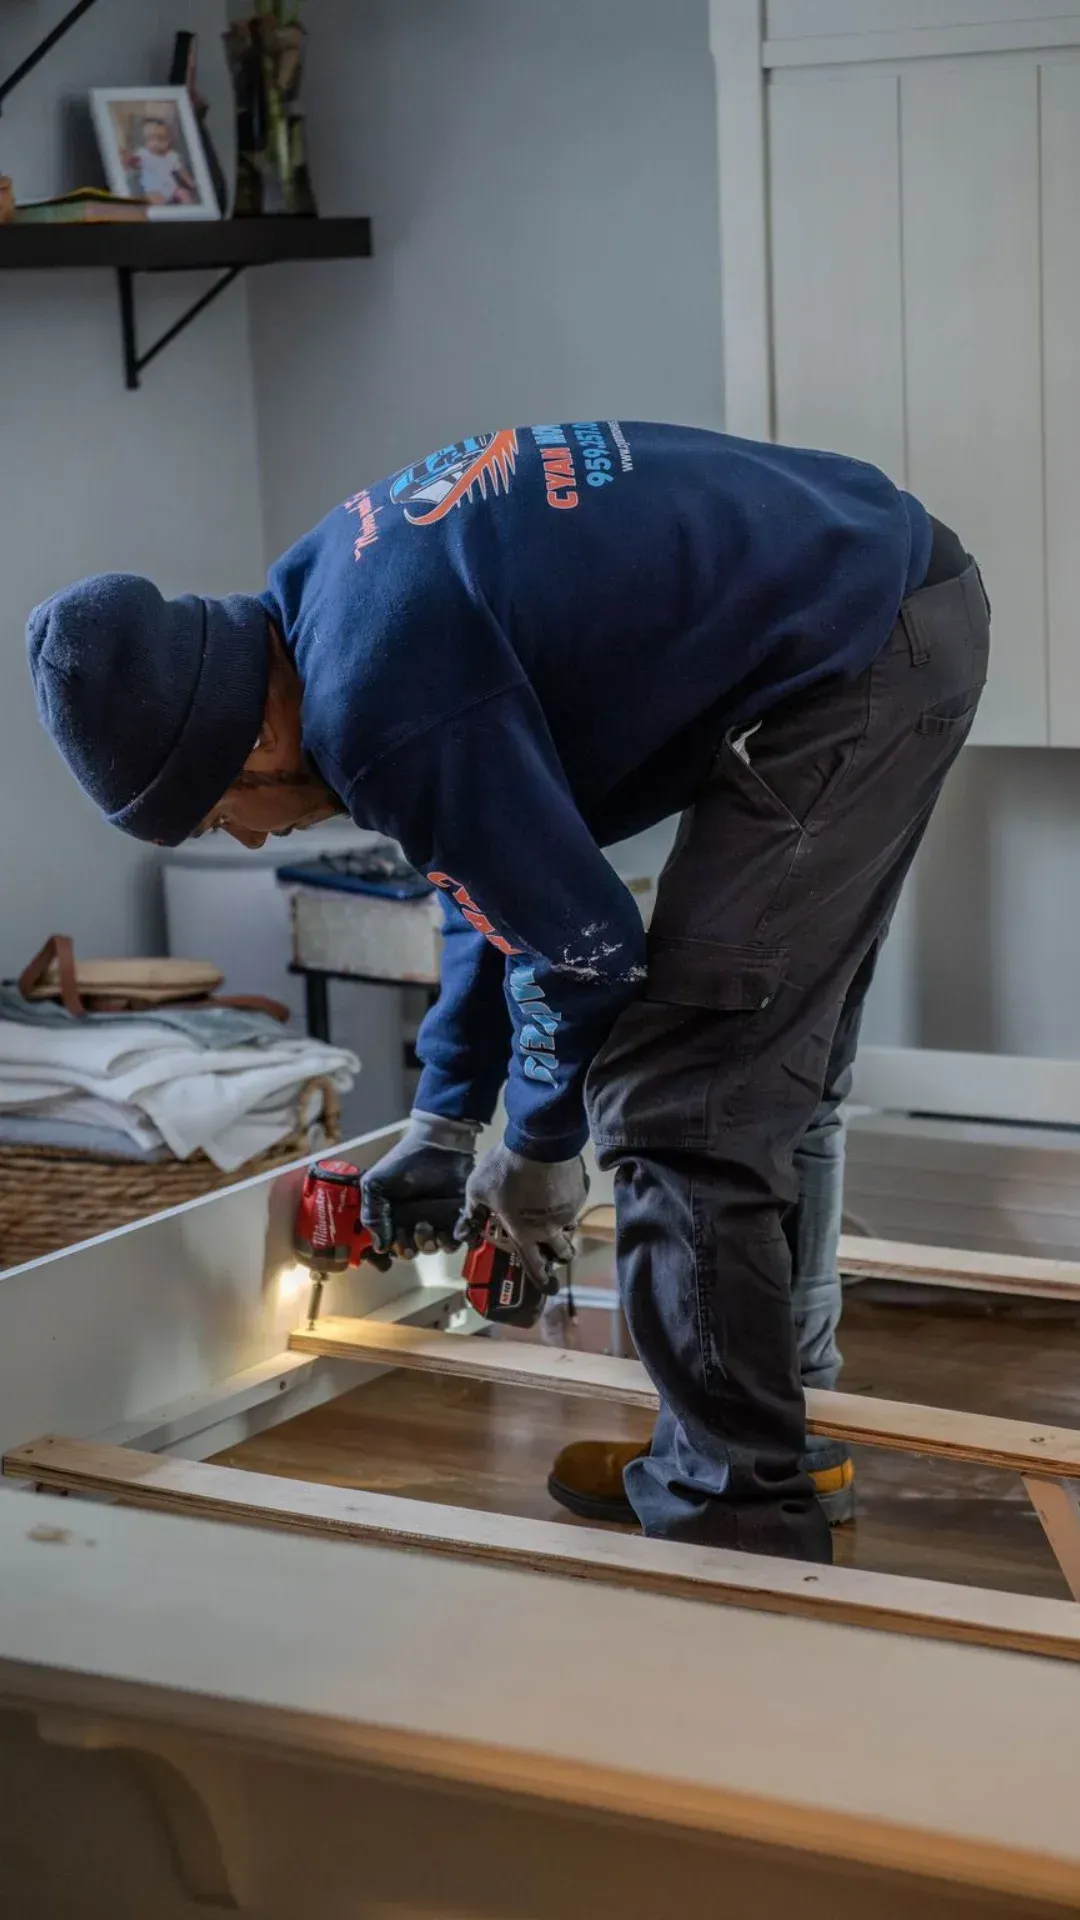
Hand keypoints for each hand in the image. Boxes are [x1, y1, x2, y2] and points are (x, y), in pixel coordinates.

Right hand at [360, 1110, 480, 1258]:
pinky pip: (459, 1238)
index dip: (394, 1249)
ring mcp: (438, 1220)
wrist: (437, 1144)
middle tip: (415, 1228)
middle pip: (414, 1249)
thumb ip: (372, 1215)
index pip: (392, 1245)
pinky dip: (456, 1239)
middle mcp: (415, 1222)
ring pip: (435, 1247)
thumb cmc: (403, 1162)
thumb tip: (380, 1247)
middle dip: (412, 1247)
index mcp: (394, 1217)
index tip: (396, 1244)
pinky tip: (451, 1228)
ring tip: (430, 1226)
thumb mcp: (375, 1184)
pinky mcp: (458, 1216)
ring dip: (432, 1244)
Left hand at [459, 1143, 588, 1289]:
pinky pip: (575, 1202)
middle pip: (562, 1251)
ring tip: (558, 1219)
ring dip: (565, 1228)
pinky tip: (559, 1187)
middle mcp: (550, 1228)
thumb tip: (465, 1229)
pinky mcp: (580, 1192)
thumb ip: (472, 1210)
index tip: (547, 1283)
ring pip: (570, 1226)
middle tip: (558, 1252)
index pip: (535, 1264)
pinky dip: (568, 1200)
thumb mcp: (477, 1189)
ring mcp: (568, 1211)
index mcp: (524, 1233)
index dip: (540, 1276)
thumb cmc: (505, 1170)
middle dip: (560, 1255)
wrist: (539, 1143)